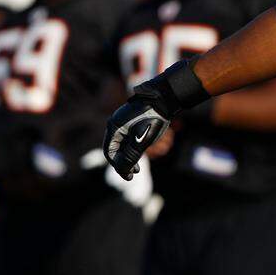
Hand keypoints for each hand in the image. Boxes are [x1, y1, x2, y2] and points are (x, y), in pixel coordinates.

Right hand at [103, 61, 208, 180]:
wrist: (165, 97)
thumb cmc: (154, 118)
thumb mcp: (143, 140)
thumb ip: (131, 156)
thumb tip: (122, 171)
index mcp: (114, 127)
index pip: (110, 152)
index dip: (118, 166)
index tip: (128, 177)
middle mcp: (116, 123)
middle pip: (115, 148)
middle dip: (123, 163)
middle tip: (134, 173)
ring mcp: (124, 120)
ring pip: (122, 143)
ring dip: (128, 156)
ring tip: (138, 168)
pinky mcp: (133, 119)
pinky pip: (128, 137)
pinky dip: (132, 147)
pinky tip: (141, 152)